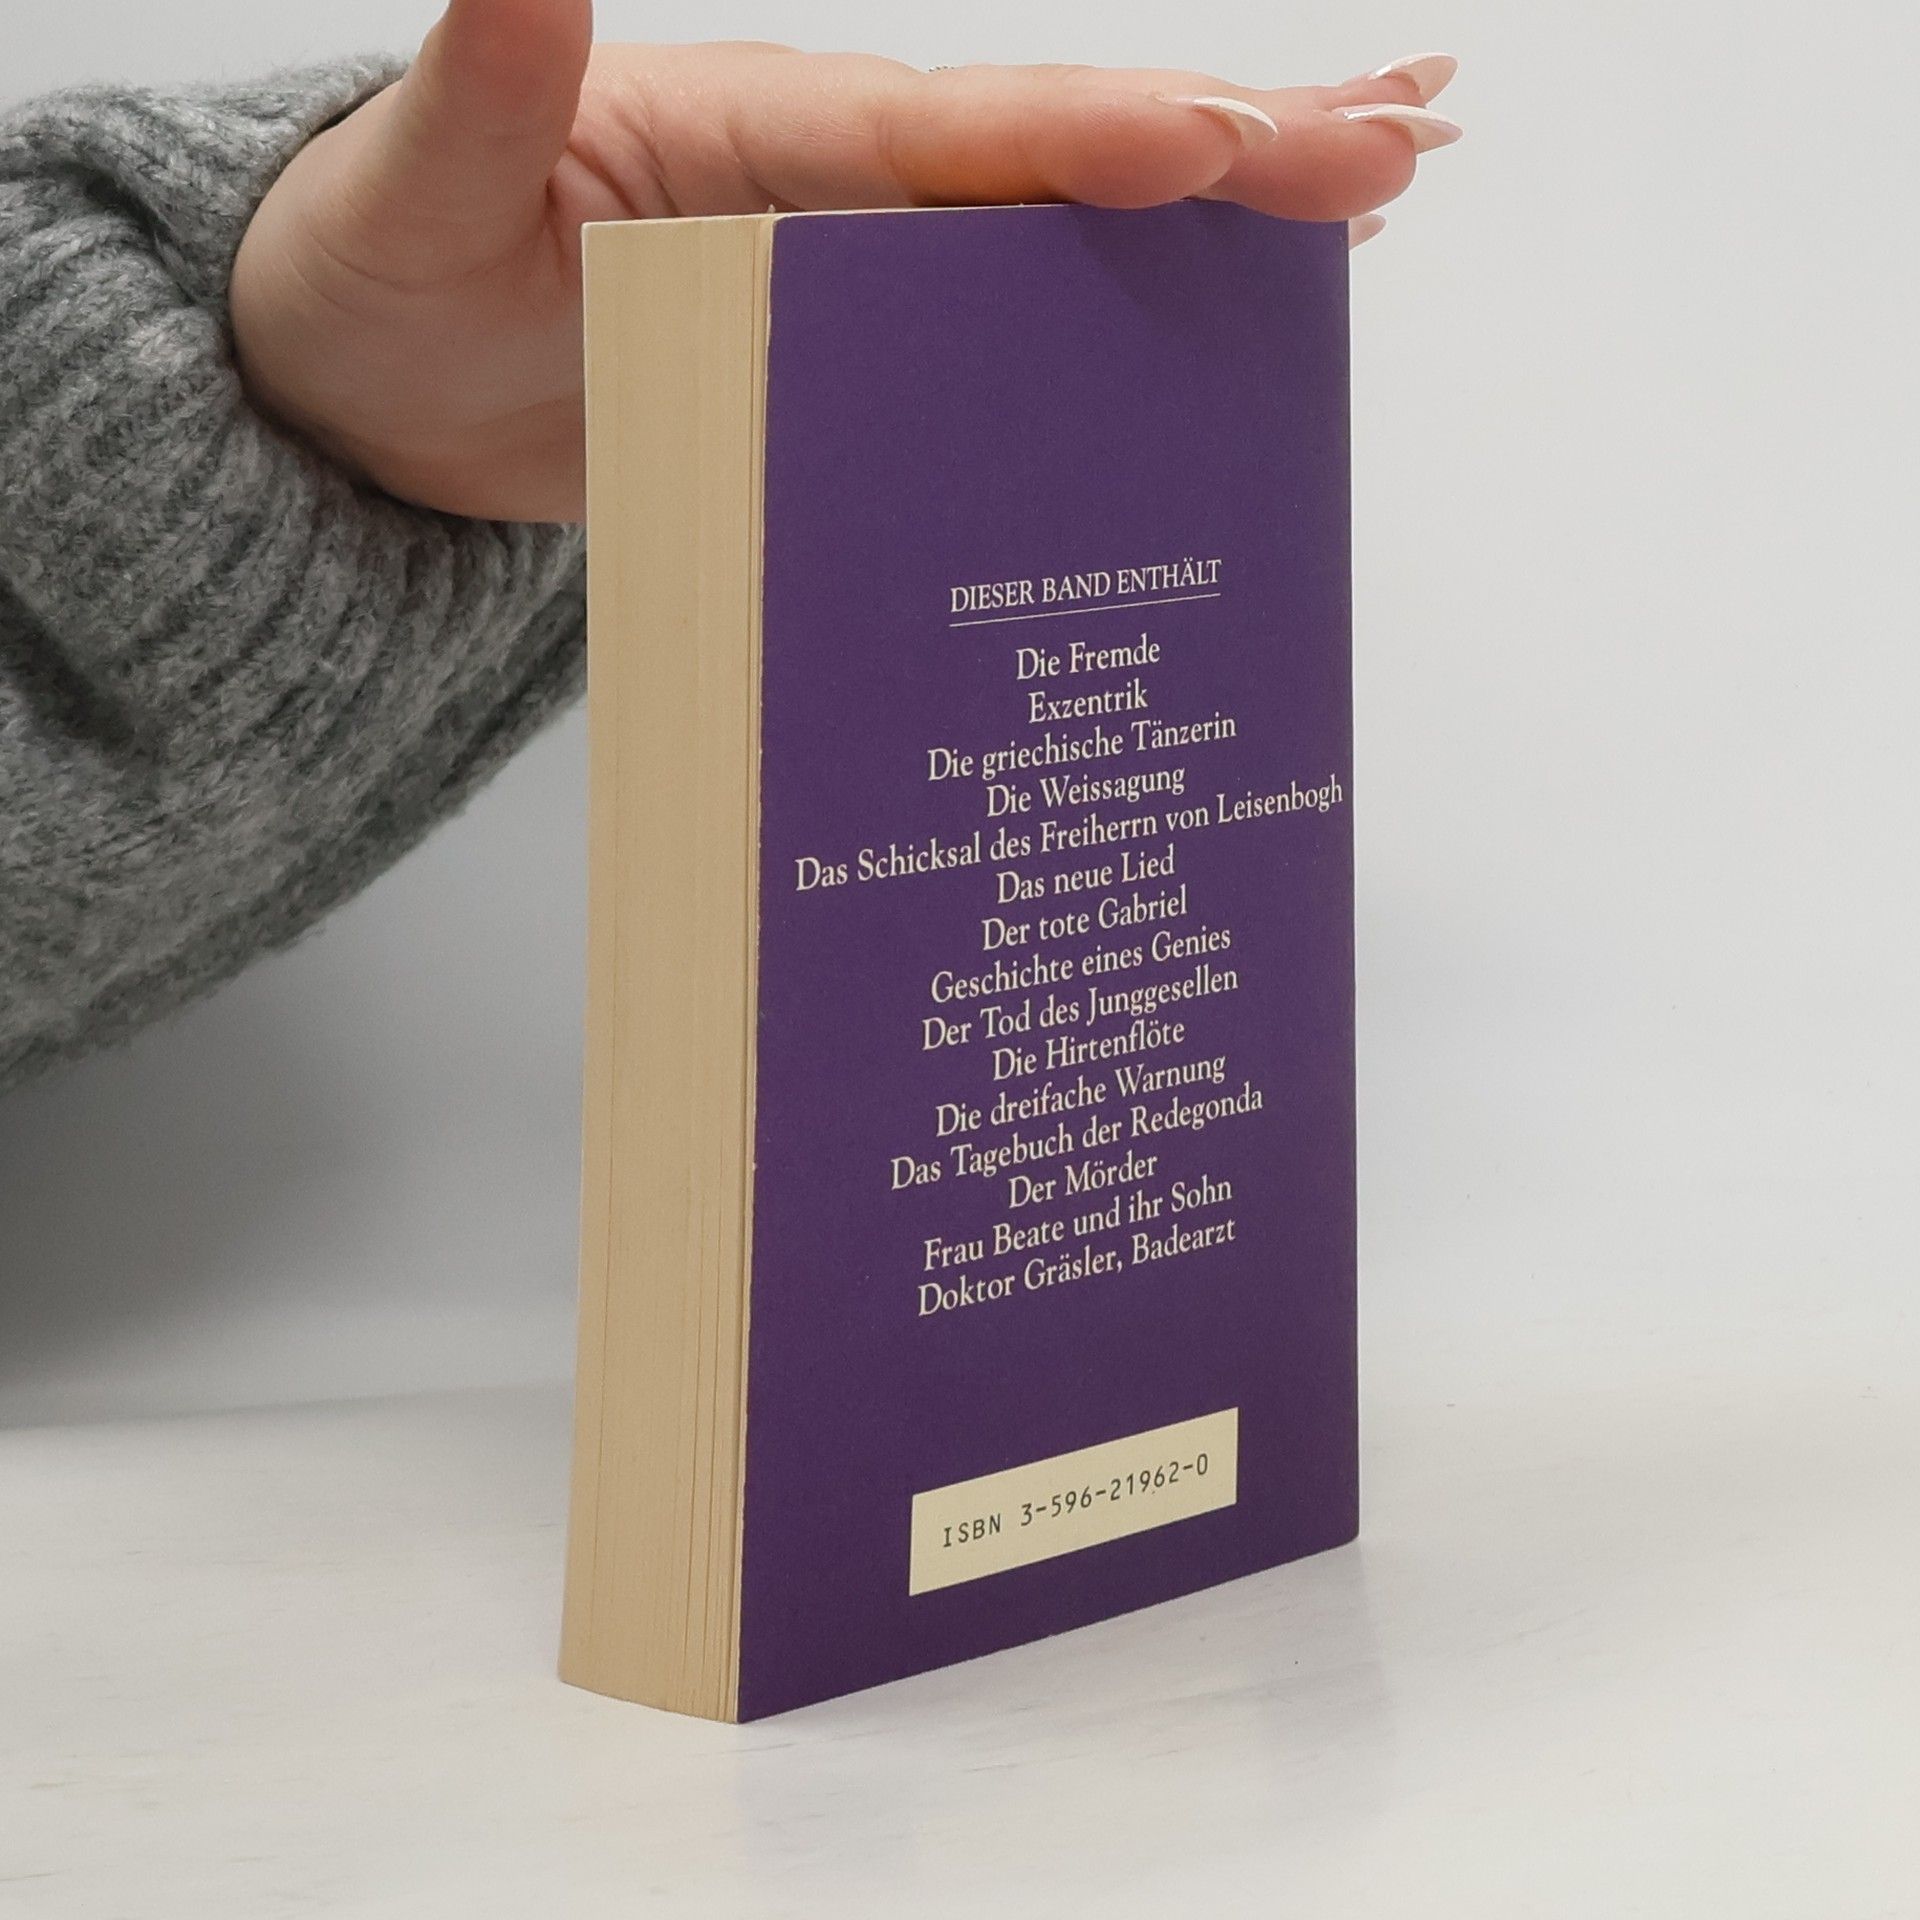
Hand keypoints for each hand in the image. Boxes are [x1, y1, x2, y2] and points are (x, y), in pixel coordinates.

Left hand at [231, 4, 1460, 523]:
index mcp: (767, 138)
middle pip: (1068, 158)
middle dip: (1238, 149)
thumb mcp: (419, 185)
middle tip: (1405, 141)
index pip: (966, 133)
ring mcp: (858, 273)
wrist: (373, 398)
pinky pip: (1016, 329)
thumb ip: (490, 78)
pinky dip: (1127, 309)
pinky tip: (1216, 320)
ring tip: (1378, 193)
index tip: (1234, 143)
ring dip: (1226, 214)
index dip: (1102, 138)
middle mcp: (838, 189)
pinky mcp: (856, 359)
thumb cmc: (385, 289)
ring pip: (1071, 232)